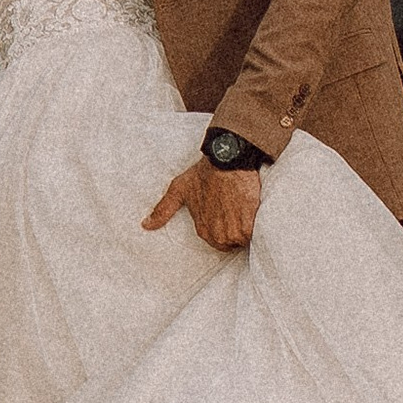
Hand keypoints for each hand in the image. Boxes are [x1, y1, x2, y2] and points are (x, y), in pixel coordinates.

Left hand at [144, 157, 262, 251]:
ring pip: (245, 240)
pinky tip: (255, 212)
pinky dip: (257, 225)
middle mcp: (218, 234)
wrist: (226, 159)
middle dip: (236, 230)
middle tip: (238, 212)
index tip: (227, 215)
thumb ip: (163, 210)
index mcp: (203, 230)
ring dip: (248, 229)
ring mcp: (235, 230)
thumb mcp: (179, 189)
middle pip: (232, 243)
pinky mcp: (250, 223)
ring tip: (247, 211)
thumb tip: (145, 225)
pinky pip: (256, 234)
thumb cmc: (203, 173)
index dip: (224, 228)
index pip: (218, 243)